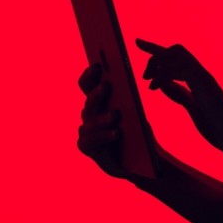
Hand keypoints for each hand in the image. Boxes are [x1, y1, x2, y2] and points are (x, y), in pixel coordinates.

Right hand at [76, 63, 129, 178]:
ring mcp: (85, 131)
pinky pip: (92, 140)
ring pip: (91, 121)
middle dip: (97, 93)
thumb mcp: (134, 110)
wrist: (137, 157)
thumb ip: (126, 94)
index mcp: (97, 100)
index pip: (87, 84)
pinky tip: (116, 132)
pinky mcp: (87, 147)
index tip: (98, 65)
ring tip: (115, 114)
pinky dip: (104, 136)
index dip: (90, 74)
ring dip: (103, 117)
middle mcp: (88, 114)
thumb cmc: (135, 129)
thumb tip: (125, 76)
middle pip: (88, 101)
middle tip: (106, 86)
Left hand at [136, 38, 222, 158]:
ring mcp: (204, 78)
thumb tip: (162, 83)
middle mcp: (202, 74)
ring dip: (158, 64)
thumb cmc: (217, 126)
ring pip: (178, 55)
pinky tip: (155, 87)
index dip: (155, 48)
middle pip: (176, 49)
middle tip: (145, 76)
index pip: (175, 56)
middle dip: (156, 55)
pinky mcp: (204, 86)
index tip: (138, 42)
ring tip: (149, 82)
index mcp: (198, 79)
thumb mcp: (192, 106)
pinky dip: (164, 74)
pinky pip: (181, 68)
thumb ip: (179, 93)